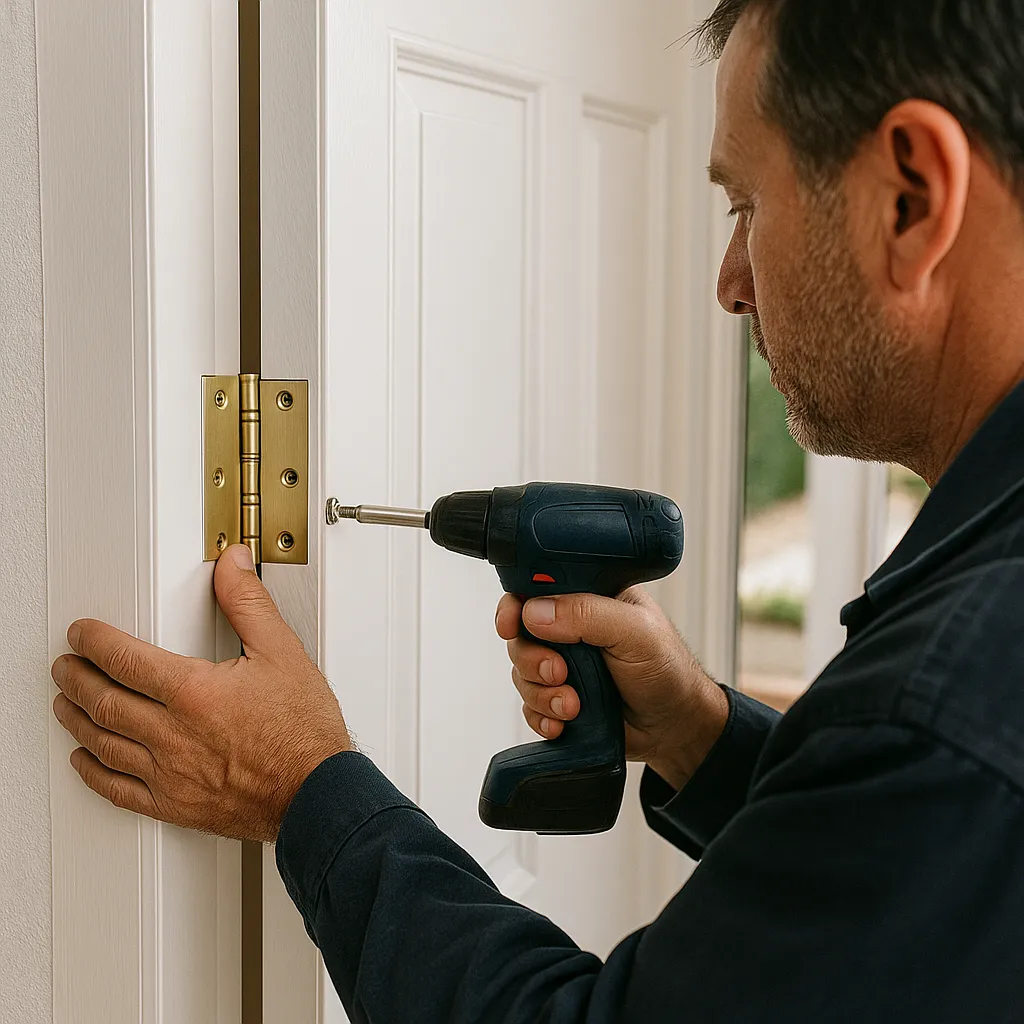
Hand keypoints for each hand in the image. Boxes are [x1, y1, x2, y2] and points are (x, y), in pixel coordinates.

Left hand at [50, 545, 351, 841]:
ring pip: (104, 743)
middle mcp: (173, 734)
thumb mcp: (283, 652)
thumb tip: (231, 565)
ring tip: (65, 703)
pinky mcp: (176, 805)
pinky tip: (86, 760)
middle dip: (77, 678)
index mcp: (194, 692)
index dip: (94, 642)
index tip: (81, 633)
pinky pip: (118, 790)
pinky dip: (93, 772)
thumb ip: (248, 603)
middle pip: (104, 701)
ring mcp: (170, 773)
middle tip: (65, 665)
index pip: (125, 659)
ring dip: (77, 719)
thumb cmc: (305, 732)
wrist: (318, 793)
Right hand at [496, 588, 729, 790]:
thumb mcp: (636, 632)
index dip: (515, 607)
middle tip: (559, 673)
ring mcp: (564, 665)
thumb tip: (535, 611)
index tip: (510, 625)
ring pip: (522, 674)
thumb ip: (588, 614)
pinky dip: (541, 717)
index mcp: (588, 597)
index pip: (536, 590)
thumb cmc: (668, 670)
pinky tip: (563, 722)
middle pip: (520, 636)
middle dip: (531, 659)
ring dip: (540, 693)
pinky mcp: (559, 699)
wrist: (676, 728)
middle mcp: (570, 628)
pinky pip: (529, 707)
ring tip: (573, 706)